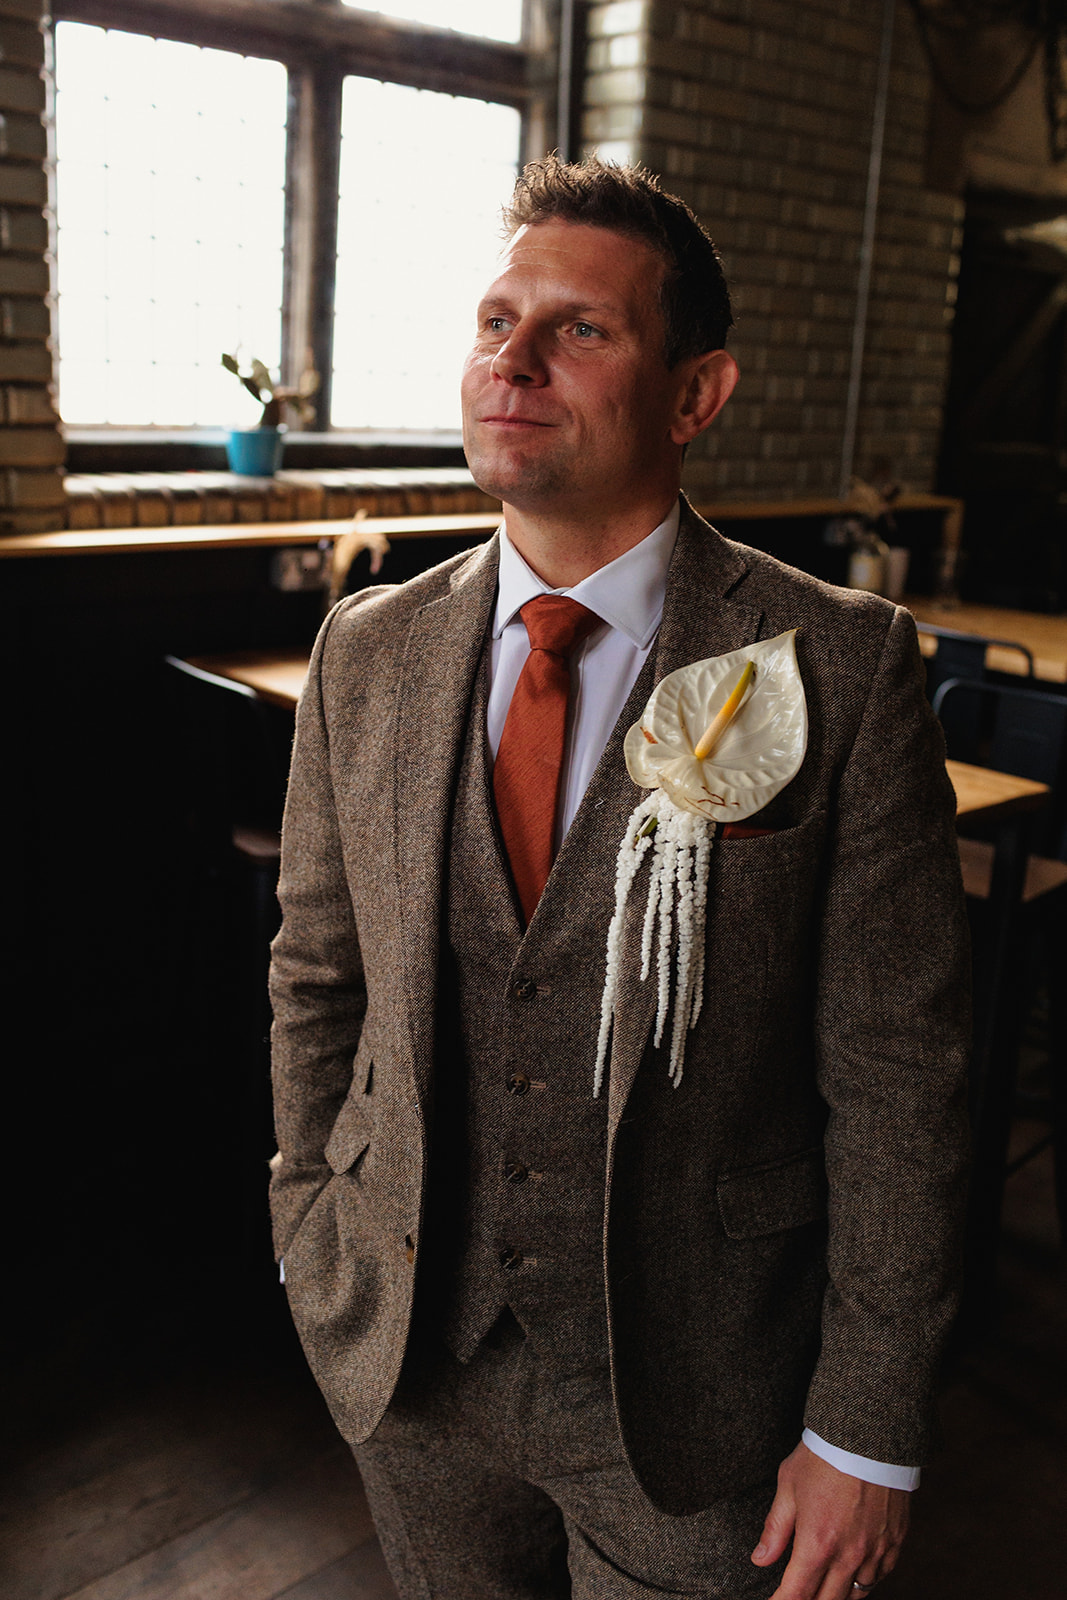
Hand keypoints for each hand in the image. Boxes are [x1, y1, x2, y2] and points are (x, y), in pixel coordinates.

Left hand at [751, 1440, 909, 1598]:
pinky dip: (863, 1582)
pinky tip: (851, 1575)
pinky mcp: (894, 1544)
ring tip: (822, 1587)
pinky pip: (878, 1578)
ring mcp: (875, 1552)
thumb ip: (776, 1528)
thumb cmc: (825, 1457)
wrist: (870, 1436)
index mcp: (817, 1543)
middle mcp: (848, 1556)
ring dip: (835, 1596)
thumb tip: (760, 1558)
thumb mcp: (789, 1486)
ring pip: (854, 1595)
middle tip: (796, 1594)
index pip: (796, 1595)